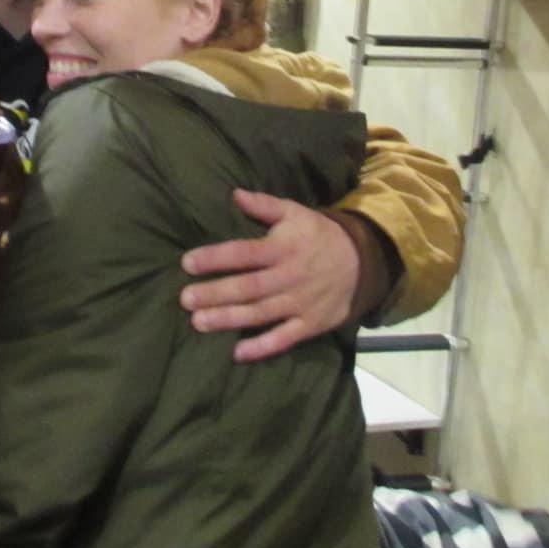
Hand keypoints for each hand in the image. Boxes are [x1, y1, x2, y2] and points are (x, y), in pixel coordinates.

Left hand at [179, 190, 362, 362]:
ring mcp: (300, 303)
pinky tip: (237, 353)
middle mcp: (289, 276)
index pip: (244, 253)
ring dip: (229, 319)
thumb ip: (264, 205)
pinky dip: (262, 347)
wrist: (362, 262)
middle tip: (186, 299)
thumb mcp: (295, 213)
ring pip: (260, 313)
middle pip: (248, 287)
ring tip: (199, 323)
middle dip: (216, 293)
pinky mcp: (310, 324)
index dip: (216, 258)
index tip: (187, 262)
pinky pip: (284, 338)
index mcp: (283, 248)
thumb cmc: (318, 235)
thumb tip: (234, 194)